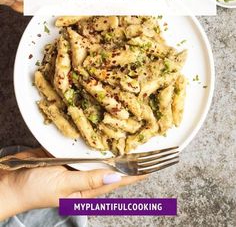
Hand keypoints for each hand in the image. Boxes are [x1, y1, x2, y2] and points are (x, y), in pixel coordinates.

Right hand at [0, 148, 145, 220]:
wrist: (12, 181)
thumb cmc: (35, 188)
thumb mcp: (63, 186)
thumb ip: (89, 180)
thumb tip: (117, 176)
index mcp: (90, 189)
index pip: (122, 180)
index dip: (140, 172)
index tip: (157, 162)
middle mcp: (89, 177)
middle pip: (117, 167)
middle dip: (134, 158)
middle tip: (152, 145)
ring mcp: (80, 165)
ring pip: (104, 155)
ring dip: (119, 148)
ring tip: (136, 137)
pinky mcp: (70, 156)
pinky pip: (88, 147)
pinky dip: (99, 140)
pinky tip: (107, 131)